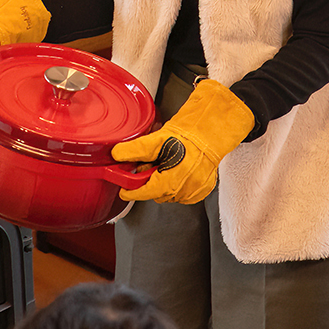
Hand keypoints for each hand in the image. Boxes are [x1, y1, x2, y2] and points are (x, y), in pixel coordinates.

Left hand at [112, 78, 253, 203]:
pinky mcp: (202, 191)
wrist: (212, 133)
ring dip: (164, 184)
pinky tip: (180, 171)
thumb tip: (117, 155)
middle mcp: (184, 190)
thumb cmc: (188, 135)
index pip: (144, 193)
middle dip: (150, 182)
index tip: (124, 190)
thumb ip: (136, 150)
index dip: (131, 191)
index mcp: (172, 179)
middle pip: (156, 194)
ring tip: (169, 165)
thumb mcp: (157, 139)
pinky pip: (182, 195)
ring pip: (168, 195)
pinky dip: (177, 186)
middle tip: (153, 164)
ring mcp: (194, 192)